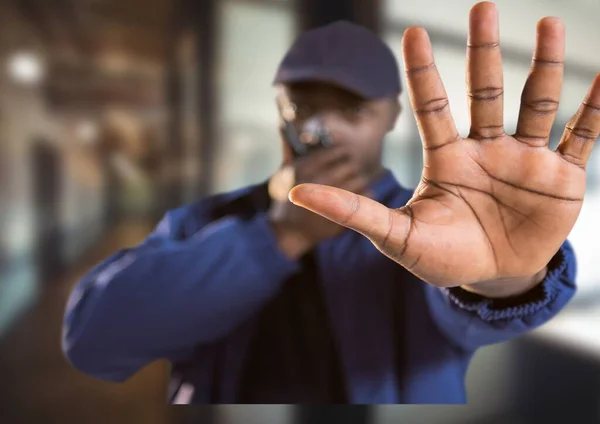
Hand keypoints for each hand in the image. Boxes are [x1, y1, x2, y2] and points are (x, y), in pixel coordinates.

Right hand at [269, 146, 370, 258]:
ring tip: (354, 182)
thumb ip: (288, 147)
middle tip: (349, 169)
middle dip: (351, 166)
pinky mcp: (344, 215)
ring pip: (360, 179)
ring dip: (359, 179)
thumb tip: (282, 122)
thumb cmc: (285, 199)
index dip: (342, 152)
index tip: (343, 155)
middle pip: (350, 165)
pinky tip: (359, 196)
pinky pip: (366, 196)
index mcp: (305, 168)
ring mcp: (331, 200)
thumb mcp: (282, 172)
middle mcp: (318, 182)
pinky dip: (366, 193)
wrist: (288, 233)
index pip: (337, 151)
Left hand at [288, 2, 599, 288]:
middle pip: (484, 92)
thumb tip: (297, 196)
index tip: (412, 32)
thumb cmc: (442, 257)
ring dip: (544, 66)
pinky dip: (596, 109)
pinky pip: (583, 136)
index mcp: (448, 160)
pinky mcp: (561, 178)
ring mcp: (525, 160)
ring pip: (536, 103)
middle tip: (480, 7)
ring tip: (548, 23)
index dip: (423, 72)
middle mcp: (486, 150)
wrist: (491, 279)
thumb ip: (353, 213)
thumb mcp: (395, 236)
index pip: (432, 107)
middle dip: (483, 52)